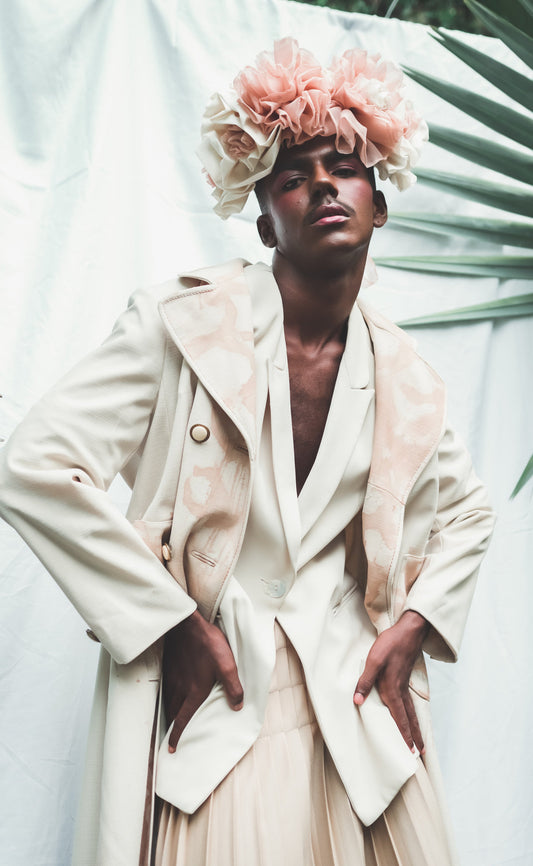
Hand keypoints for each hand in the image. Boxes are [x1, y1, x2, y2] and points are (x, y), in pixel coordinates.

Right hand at [163, 610, 243, 752]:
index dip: (177, 736)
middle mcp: (181, 688)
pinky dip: (166, 696)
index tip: (172, 749)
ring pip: (168, 700)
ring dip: (169, 712)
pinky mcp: (169, 666)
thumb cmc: (207, 643)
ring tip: (171, 718)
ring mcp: (173, 676)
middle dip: (172, 726)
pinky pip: (165, 687)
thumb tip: (238, 706)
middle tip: (171, 736)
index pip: (184, 719)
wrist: (186, 624)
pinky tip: (169, 693)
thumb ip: (233, 687)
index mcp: (195, 691)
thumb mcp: (227, 664)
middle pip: (173, 713)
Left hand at [353, 610, 429, 753]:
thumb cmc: (391, 644)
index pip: (399, 717)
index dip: (403, 734)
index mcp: (392, 688)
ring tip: (421, 741)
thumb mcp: (373, 660)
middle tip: (421, 753)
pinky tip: (412, 715)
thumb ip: (365, 681)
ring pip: (412, 711)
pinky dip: (414, 714)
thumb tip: (358, 701)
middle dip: (414, 736)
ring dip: (416, 727)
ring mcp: (405, 684)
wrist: (409, 630)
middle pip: (409, 718)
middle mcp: (400, 690)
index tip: (410, 751)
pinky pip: (411, 702)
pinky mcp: (406, 677)